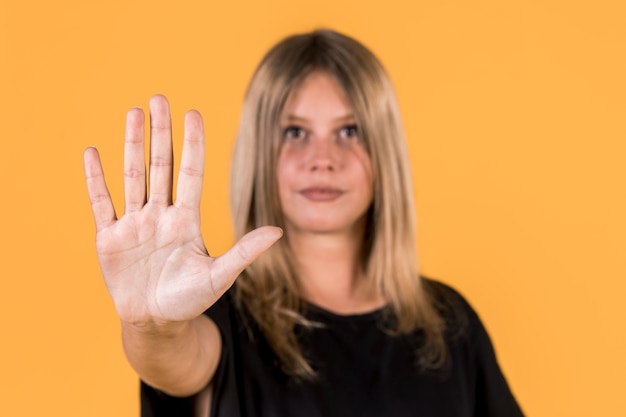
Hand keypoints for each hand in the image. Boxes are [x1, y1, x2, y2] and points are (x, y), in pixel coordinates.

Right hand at [83, 95, 280, 324]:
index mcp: (187, 219)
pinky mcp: (109, 237)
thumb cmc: (189, 299)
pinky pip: (101, 202)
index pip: (191, 172)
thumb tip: (278, 230)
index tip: (193, 114)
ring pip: (133, 175)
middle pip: (161, 165)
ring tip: (134, 113)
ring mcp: (134, 223)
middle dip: (161, 132)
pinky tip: (92, 152)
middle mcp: (161, 214)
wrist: (156, 321)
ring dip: (131, 145)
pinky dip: (95, 179)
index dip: (192, 144)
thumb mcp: (220, 276)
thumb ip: (244, 251)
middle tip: (160, 98)